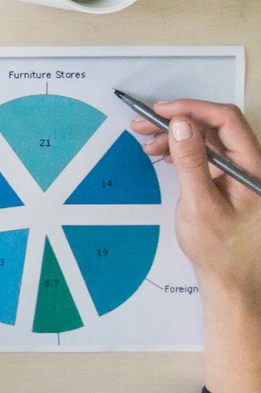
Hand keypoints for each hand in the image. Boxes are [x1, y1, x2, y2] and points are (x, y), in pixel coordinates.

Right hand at [133, 101, 260, 313]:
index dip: (192, 109)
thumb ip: (191, 161)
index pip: (226, 121)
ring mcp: (240, 175)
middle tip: (143, 123)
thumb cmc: (220, 250)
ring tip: (145, 141)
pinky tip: (163, 155)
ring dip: (176, 136)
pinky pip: (206, 155)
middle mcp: (251, 167)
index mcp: (253, 169)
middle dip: (178, 121)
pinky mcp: (229, 183)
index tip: (160, 111)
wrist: (232, 283)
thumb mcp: (200, 204)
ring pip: (208, 140)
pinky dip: (182, 151)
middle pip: (215, 127)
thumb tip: (181, 123)